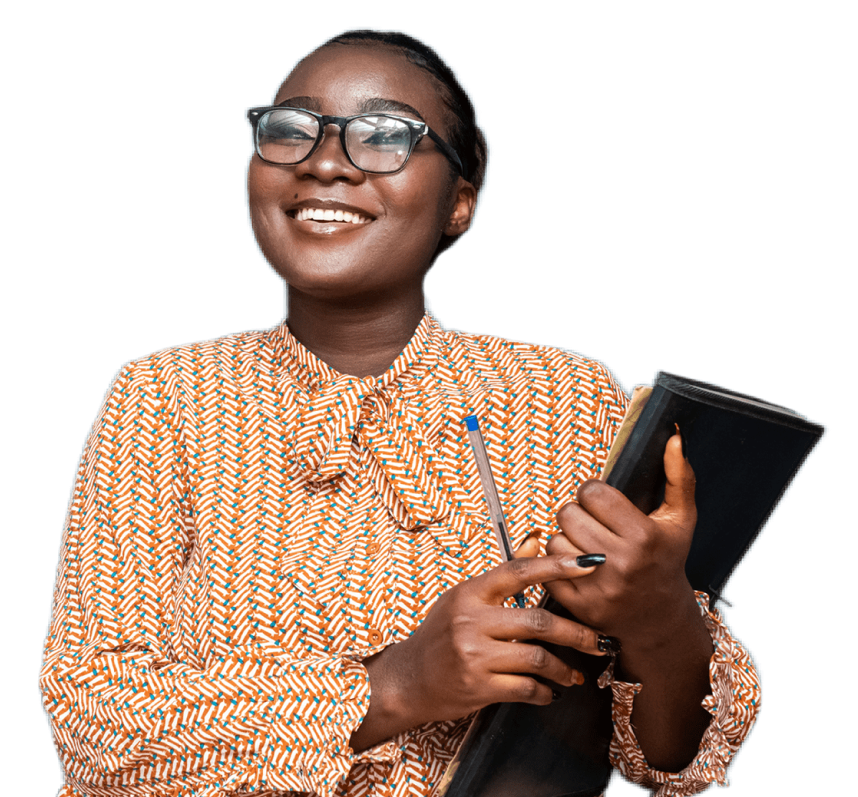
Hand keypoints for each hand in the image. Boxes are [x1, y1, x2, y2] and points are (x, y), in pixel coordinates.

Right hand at [360, 553, 604, 739]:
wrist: (407, 680)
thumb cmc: (439, 635)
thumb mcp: (463, 598)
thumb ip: (502, 576)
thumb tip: (535, 541)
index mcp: (470, 594)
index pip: (518, 572)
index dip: (556, 566)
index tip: (590, 563)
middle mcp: (472, 622)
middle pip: (538, 622)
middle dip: (577, 634)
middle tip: (601, 642)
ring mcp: (474, 656)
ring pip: (537, 659)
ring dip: (564, 669)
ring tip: (576, 674)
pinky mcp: (478, 687)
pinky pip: (526, 689)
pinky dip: (545, 692)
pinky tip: (551, 691)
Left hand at [544, 429, 697, 651]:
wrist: (659, 618)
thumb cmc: (667, 561)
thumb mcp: (680, 519)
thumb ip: (678, 476)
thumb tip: (674, 438)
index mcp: (644, 536)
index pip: (592, 492)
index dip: (595, 495)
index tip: (604, 505)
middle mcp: (621, 562)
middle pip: (569, 513)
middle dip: (579, 515)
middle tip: (595, 526)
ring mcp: (599, 586)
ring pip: (556, 540)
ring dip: (567, 540)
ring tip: (588, 546)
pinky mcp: (579, 605)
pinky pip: (548, 569)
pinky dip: (558, 565)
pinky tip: (579, 566)